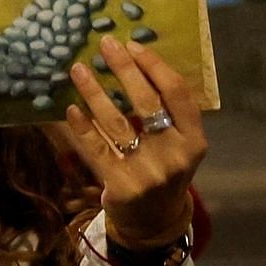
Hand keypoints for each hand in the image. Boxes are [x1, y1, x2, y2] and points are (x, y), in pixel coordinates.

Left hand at [61, 36, 206, 250]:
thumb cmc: (163, 170)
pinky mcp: (121, 184)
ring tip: (78, 69)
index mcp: (194, 141)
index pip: (177, 95)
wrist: (154, 220)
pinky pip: (97, 148)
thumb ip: (165, 114)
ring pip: (117, 122)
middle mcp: (175, 155)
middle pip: (147, 103)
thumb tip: (134, 63)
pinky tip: (71, 108)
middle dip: (125, 69)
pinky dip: (82, 126)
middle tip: (105, 45)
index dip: (155, 67)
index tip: (133, 45)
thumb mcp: (178, 145)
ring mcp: (148, 172)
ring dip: (95, 92)